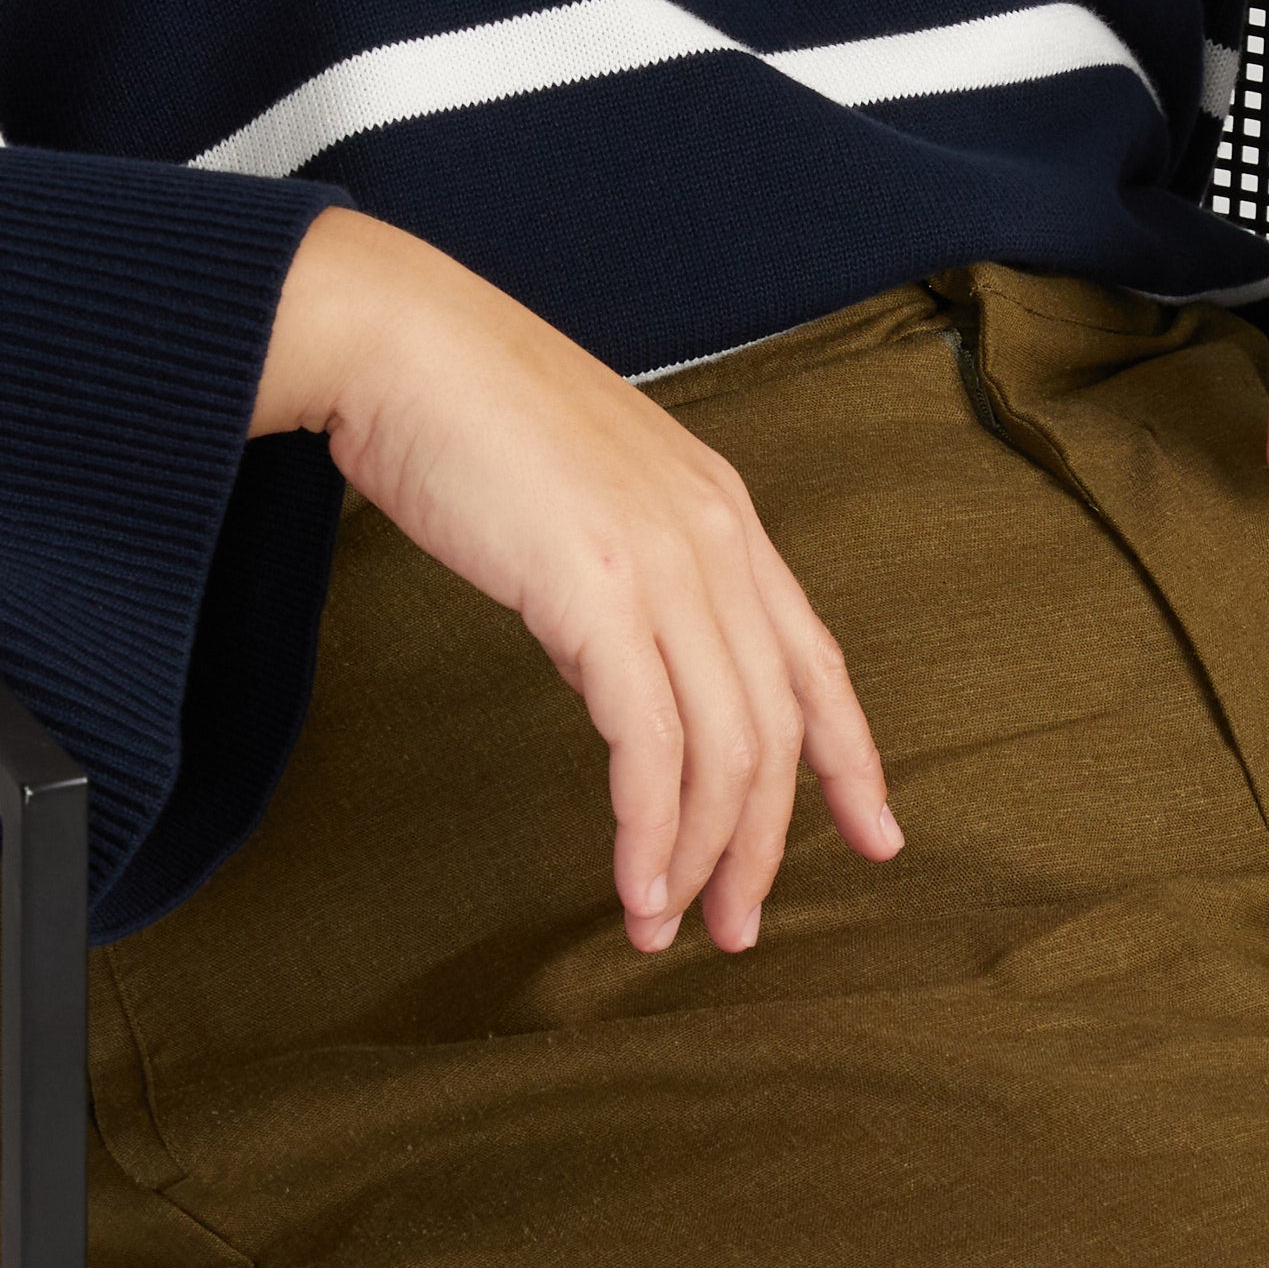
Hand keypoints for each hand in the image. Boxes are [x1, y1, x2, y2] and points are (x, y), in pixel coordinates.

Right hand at [250, 209, 902, 955]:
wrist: (393, 339)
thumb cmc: (464, 412)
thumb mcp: (580, 496)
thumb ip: (621, 577)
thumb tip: (616, 668)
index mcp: (722, 511)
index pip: (814, 659)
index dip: (850, 757)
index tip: (875, 835)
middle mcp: (716, 538)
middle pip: (775, 727)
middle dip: (767, 844)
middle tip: (738, 928)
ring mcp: (663, 562)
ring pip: (724, 749)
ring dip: (704, 857)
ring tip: (669, 928)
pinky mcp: (597, 591)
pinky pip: (650, 744)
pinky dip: (649, 831)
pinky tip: (634, 883)